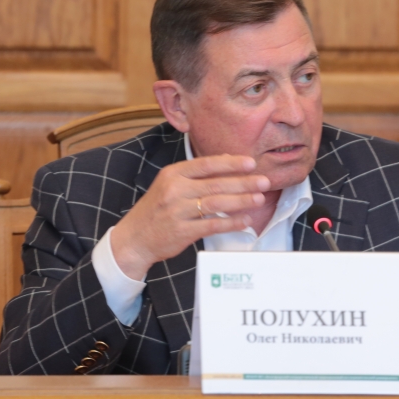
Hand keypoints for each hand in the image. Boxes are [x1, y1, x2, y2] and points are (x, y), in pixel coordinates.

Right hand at [109, 155, 269, 279]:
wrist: (134, 238)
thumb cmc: (157, 209)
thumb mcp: (170, 184)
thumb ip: (196, 174)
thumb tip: (228, 161)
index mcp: (172, 174)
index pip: (206, 164)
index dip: (231, 163)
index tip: (251, 163)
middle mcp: (174, 190)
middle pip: (216, 184)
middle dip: (243, 182)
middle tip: (264, 181)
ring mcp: (177, 212)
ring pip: (216, 204)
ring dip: (241, 201)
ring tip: (259, 199)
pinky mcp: (181, 232)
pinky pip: (211, 226)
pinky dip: (231, 223)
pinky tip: (245, 221)